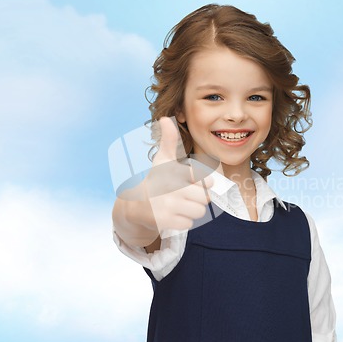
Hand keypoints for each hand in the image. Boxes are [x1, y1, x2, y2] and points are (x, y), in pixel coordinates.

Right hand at [144, 116, 213, 233]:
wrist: (136, 204)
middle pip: (204, 198)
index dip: (203, 182)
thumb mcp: (163, 158)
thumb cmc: (156, 179)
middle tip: (187, 195)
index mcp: (173, 171)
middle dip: (199, 198)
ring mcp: (167, 206)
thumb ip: (169, 140)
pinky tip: (174, 214)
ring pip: (199, 212)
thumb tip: (165, 118)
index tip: (192, 181)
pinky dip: (184, 221)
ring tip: (181, 204)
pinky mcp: (165, 221)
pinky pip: (189, 223)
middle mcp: (170, 188)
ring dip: (193, 210)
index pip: (206, 180)